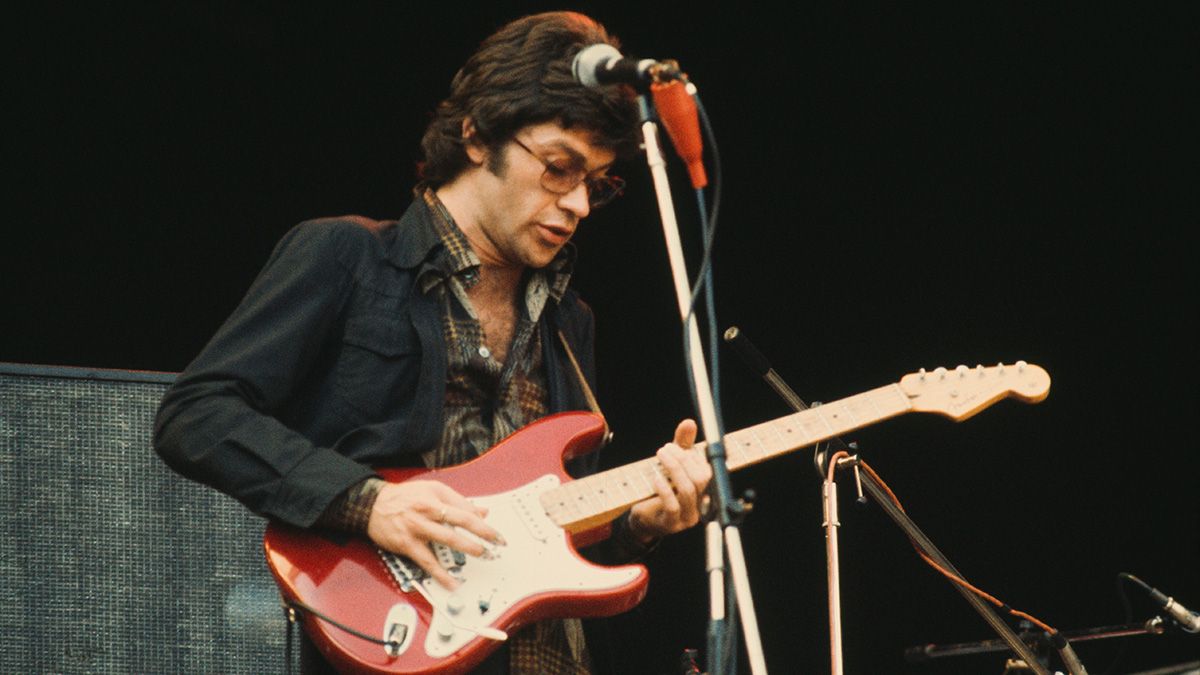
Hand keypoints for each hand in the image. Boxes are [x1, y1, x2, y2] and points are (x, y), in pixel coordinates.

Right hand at [366, 480, 503, 588]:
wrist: (372, 505)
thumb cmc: (404, 497)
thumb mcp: (432, 490)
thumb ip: (458, 501)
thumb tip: (482, 511)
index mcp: (436, 498)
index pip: (465, 510)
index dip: (483, 522)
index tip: (496, 534)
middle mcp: (428, 511)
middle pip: (461, 522)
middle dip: (482, 534)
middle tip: (496, 544)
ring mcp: (418, 528)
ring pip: (447, 539)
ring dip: (467, 548)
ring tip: (481, 554)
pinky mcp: (407, 544)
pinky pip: (427, 561)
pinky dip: (441, 573)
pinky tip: (452, 582)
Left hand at [628, 419, 711, 543]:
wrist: (642, 517)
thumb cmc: (659, 489)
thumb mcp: (671, 464)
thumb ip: (682, 444)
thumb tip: (689, 423)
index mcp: (704, 491)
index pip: (707, 470)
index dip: (693, 456)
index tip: (677, 445)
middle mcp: (700, 505)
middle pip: (700, 479)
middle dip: (683, 460)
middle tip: (665, 448)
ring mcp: (686, 517)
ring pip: (687, 490)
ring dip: (673, 469)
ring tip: (660, 456)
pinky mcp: (671, 524)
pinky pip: (672, 506)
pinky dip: (664, 489)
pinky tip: (655, 478)